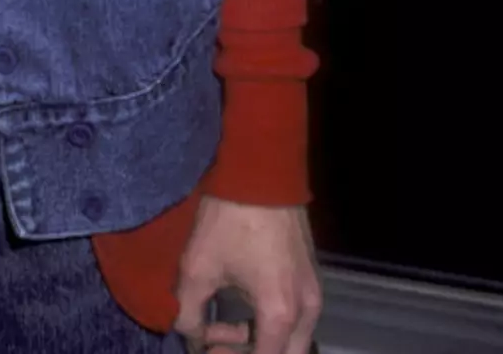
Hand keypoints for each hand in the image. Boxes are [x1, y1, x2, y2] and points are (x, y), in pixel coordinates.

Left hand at [175, 198, 321, 353]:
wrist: (261, 168)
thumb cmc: (230, 217)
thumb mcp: (198, 267)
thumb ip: (189, 313)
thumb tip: (190, 334)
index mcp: (280, 313)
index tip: (205, 350)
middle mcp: (306, 309)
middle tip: (214, 343)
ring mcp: (313, 291)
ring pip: (290, 339)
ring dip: (257, 340)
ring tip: (219, 325)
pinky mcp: (310, 275)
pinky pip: (294, 317)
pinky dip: (269, 322)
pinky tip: (239, 308)